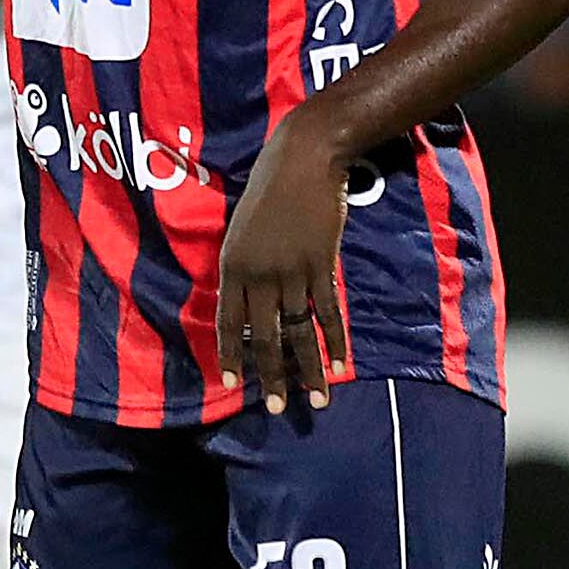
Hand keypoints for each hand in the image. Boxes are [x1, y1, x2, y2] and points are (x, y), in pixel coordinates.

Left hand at [216, 107, 353, 414]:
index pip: (227, 323)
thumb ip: (245, 266)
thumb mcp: (243, 229)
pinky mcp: (322, 264)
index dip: (231, 354)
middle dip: (271, 375)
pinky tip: (341, 365)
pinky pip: (328, 311)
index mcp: (231, 266)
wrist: (303, 159)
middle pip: (263, 336)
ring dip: (308, 369)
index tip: (233, 385)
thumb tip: (249, 300)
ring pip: (298, 331)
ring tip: (315, 400)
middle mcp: (258, 274)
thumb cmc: (270, 190)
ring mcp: (291, 271)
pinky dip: (335, 340)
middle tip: (276, 408)